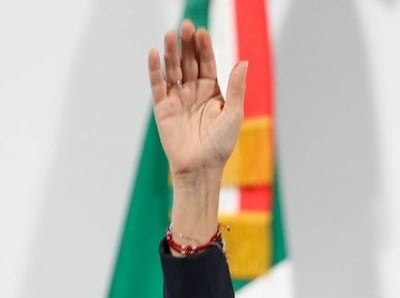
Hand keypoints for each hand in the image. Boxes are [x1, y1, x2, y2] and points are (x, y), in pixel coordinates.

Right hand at [148, 19, 246, 181]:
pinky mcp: (163, 108)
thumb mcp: (234, 114)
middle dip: (187, 44)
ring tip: (170, 35)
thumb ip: (236, 88)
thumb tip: (244, 62)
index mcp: (212, 91)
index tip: (201, 32)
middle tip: (185, 26)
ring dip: (171, 52)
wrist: (201, 168)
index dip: (204, 48)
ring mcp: (177, 98)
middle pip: (189, 62)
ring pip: (173, 70)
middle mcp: (194, 91)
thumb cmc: (221, 145)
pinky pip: (158, 85)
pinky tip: (154, 53)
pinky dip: (155, 70)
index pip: (207, 63)